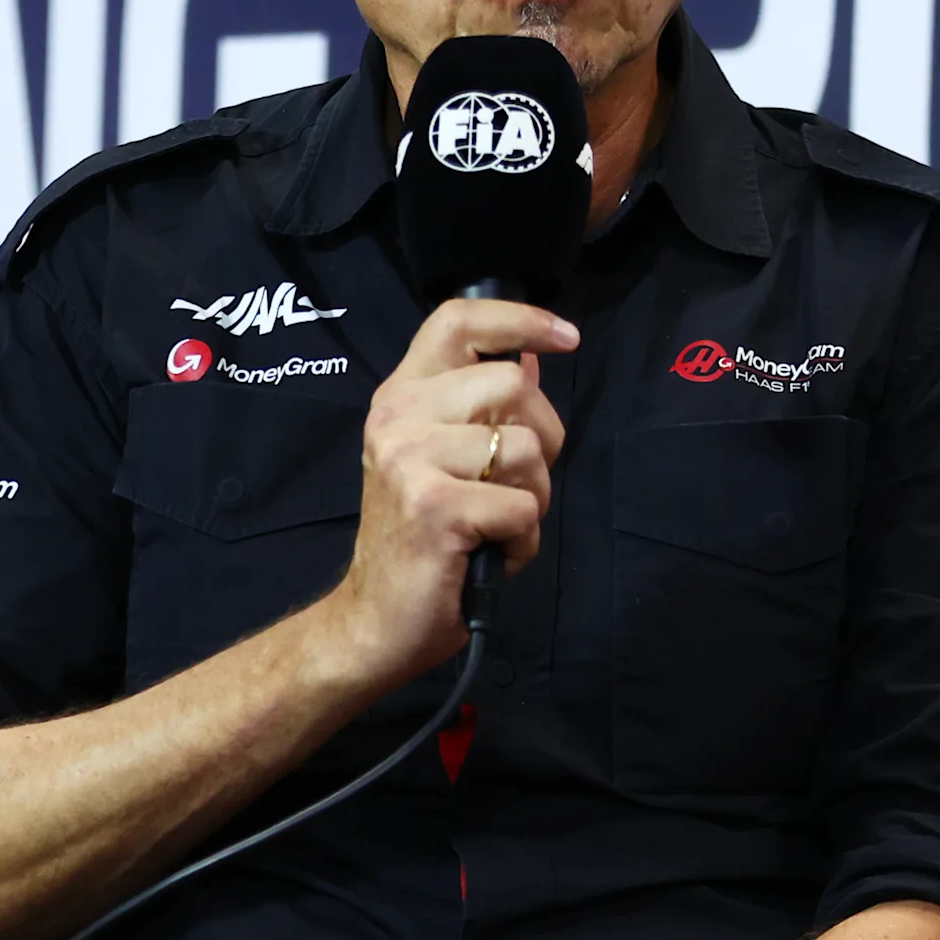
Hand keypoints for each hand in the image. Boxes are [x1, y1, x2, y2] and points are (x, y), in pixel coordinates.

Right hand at [323, 298, 573, 683]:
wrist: (376, 620)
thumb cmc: (423, 542)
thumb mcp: (442, 460)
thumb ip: (479, 410)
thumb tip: (531, 358)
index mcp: (399, 396)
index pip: (456, 320)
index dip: (519, 319)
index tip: (564, 338)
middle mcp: (397, 416)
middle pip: (512, 382)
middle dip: (544, 436)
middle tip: (516, 484)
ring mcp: (409, 458)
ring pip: (527, 448)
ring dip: (533, 497)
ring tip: (496, 525)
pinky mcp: (433, 505)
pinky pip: (522, 507)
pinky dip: (522, 541)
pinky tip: (489, 554)